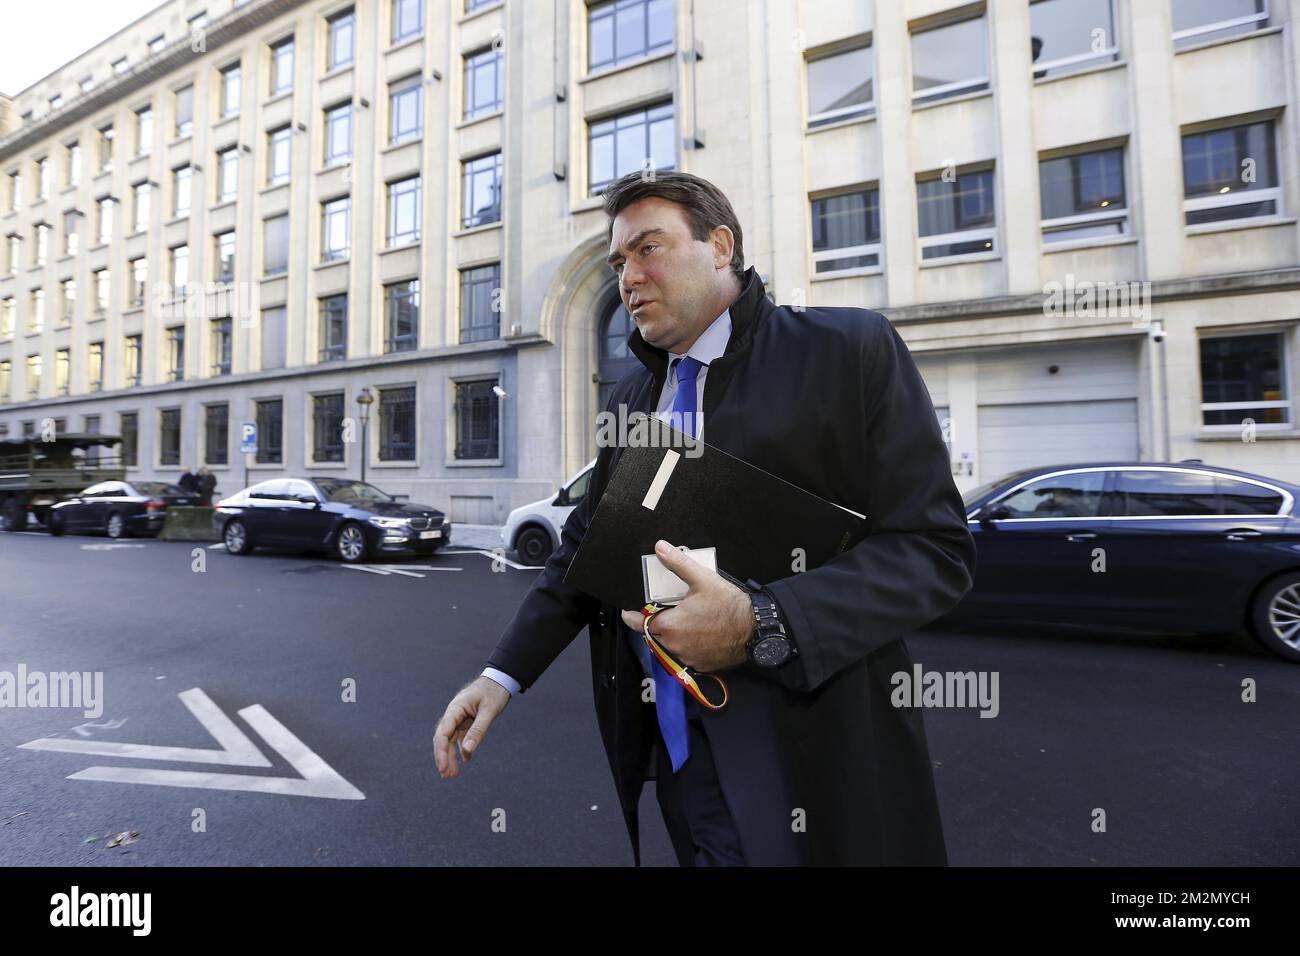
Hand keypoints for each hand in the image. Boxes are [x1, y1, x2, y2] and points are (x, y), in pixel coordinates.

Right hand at [433, 676, 510, 778]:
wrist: (499, 680)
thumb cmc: (493, 692)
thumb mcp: (488, 711)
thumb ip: (478, 730)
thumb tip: (467, 751)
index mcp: (455, 709)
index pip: (442, 734)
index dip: (441, 752)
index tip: (443, 767)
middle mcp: (454, 714)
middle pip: (443, 739)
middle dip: (444, 758)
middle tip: (448, 776)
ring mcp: (459, 718)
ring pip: (451, 740)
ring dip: (451, 757)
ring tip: (454, 774)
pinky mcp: (466, 721)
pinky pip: (461, 737)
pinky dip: (462, 749)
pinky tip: (466, 760)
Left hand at [619, 540, 752, 672]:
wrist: (756, 629)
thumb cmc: (729, 605)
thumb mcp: (702, 579)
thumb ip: (678, 564)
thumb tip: (660, 548)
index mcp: (670, 626)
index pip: (640, 624)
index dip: (632, 618)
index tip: (628, 614)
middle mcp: (676, 646)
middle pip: (658, 634)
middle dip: (661, 623)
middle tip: (673, 610)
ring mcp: (689, 658)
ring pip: (674, 645)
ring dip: (676, 635)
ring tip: (691, 621)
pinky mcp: (703, 666)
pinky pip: (689, 655)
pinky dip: (692, 646)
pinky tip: (703, 634)